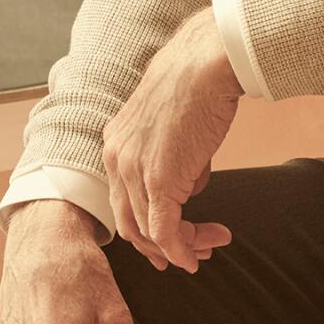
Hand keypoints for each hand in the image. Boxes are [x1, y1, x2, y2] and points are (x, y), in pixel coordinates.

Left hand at [99, 7, 243, 272]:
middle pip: (130, 221)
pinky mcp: (159, 181)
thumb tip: (191, 182)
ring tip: (208, 249)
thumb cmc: (196, 84)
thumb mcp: (174, 125)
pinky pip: (166, 231)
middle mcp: (117, 159)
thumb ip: (175, 156)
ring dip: (179, 247)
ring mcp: (135, 172)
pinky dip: (181, 251)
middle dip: (160, 245)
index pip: (123, 198)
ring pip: (149, 231)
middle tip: (189, 254)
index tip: (169, 238)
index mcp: (116, 143)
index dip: (146, 225)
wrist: (205, 65)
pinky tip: (195, 258)